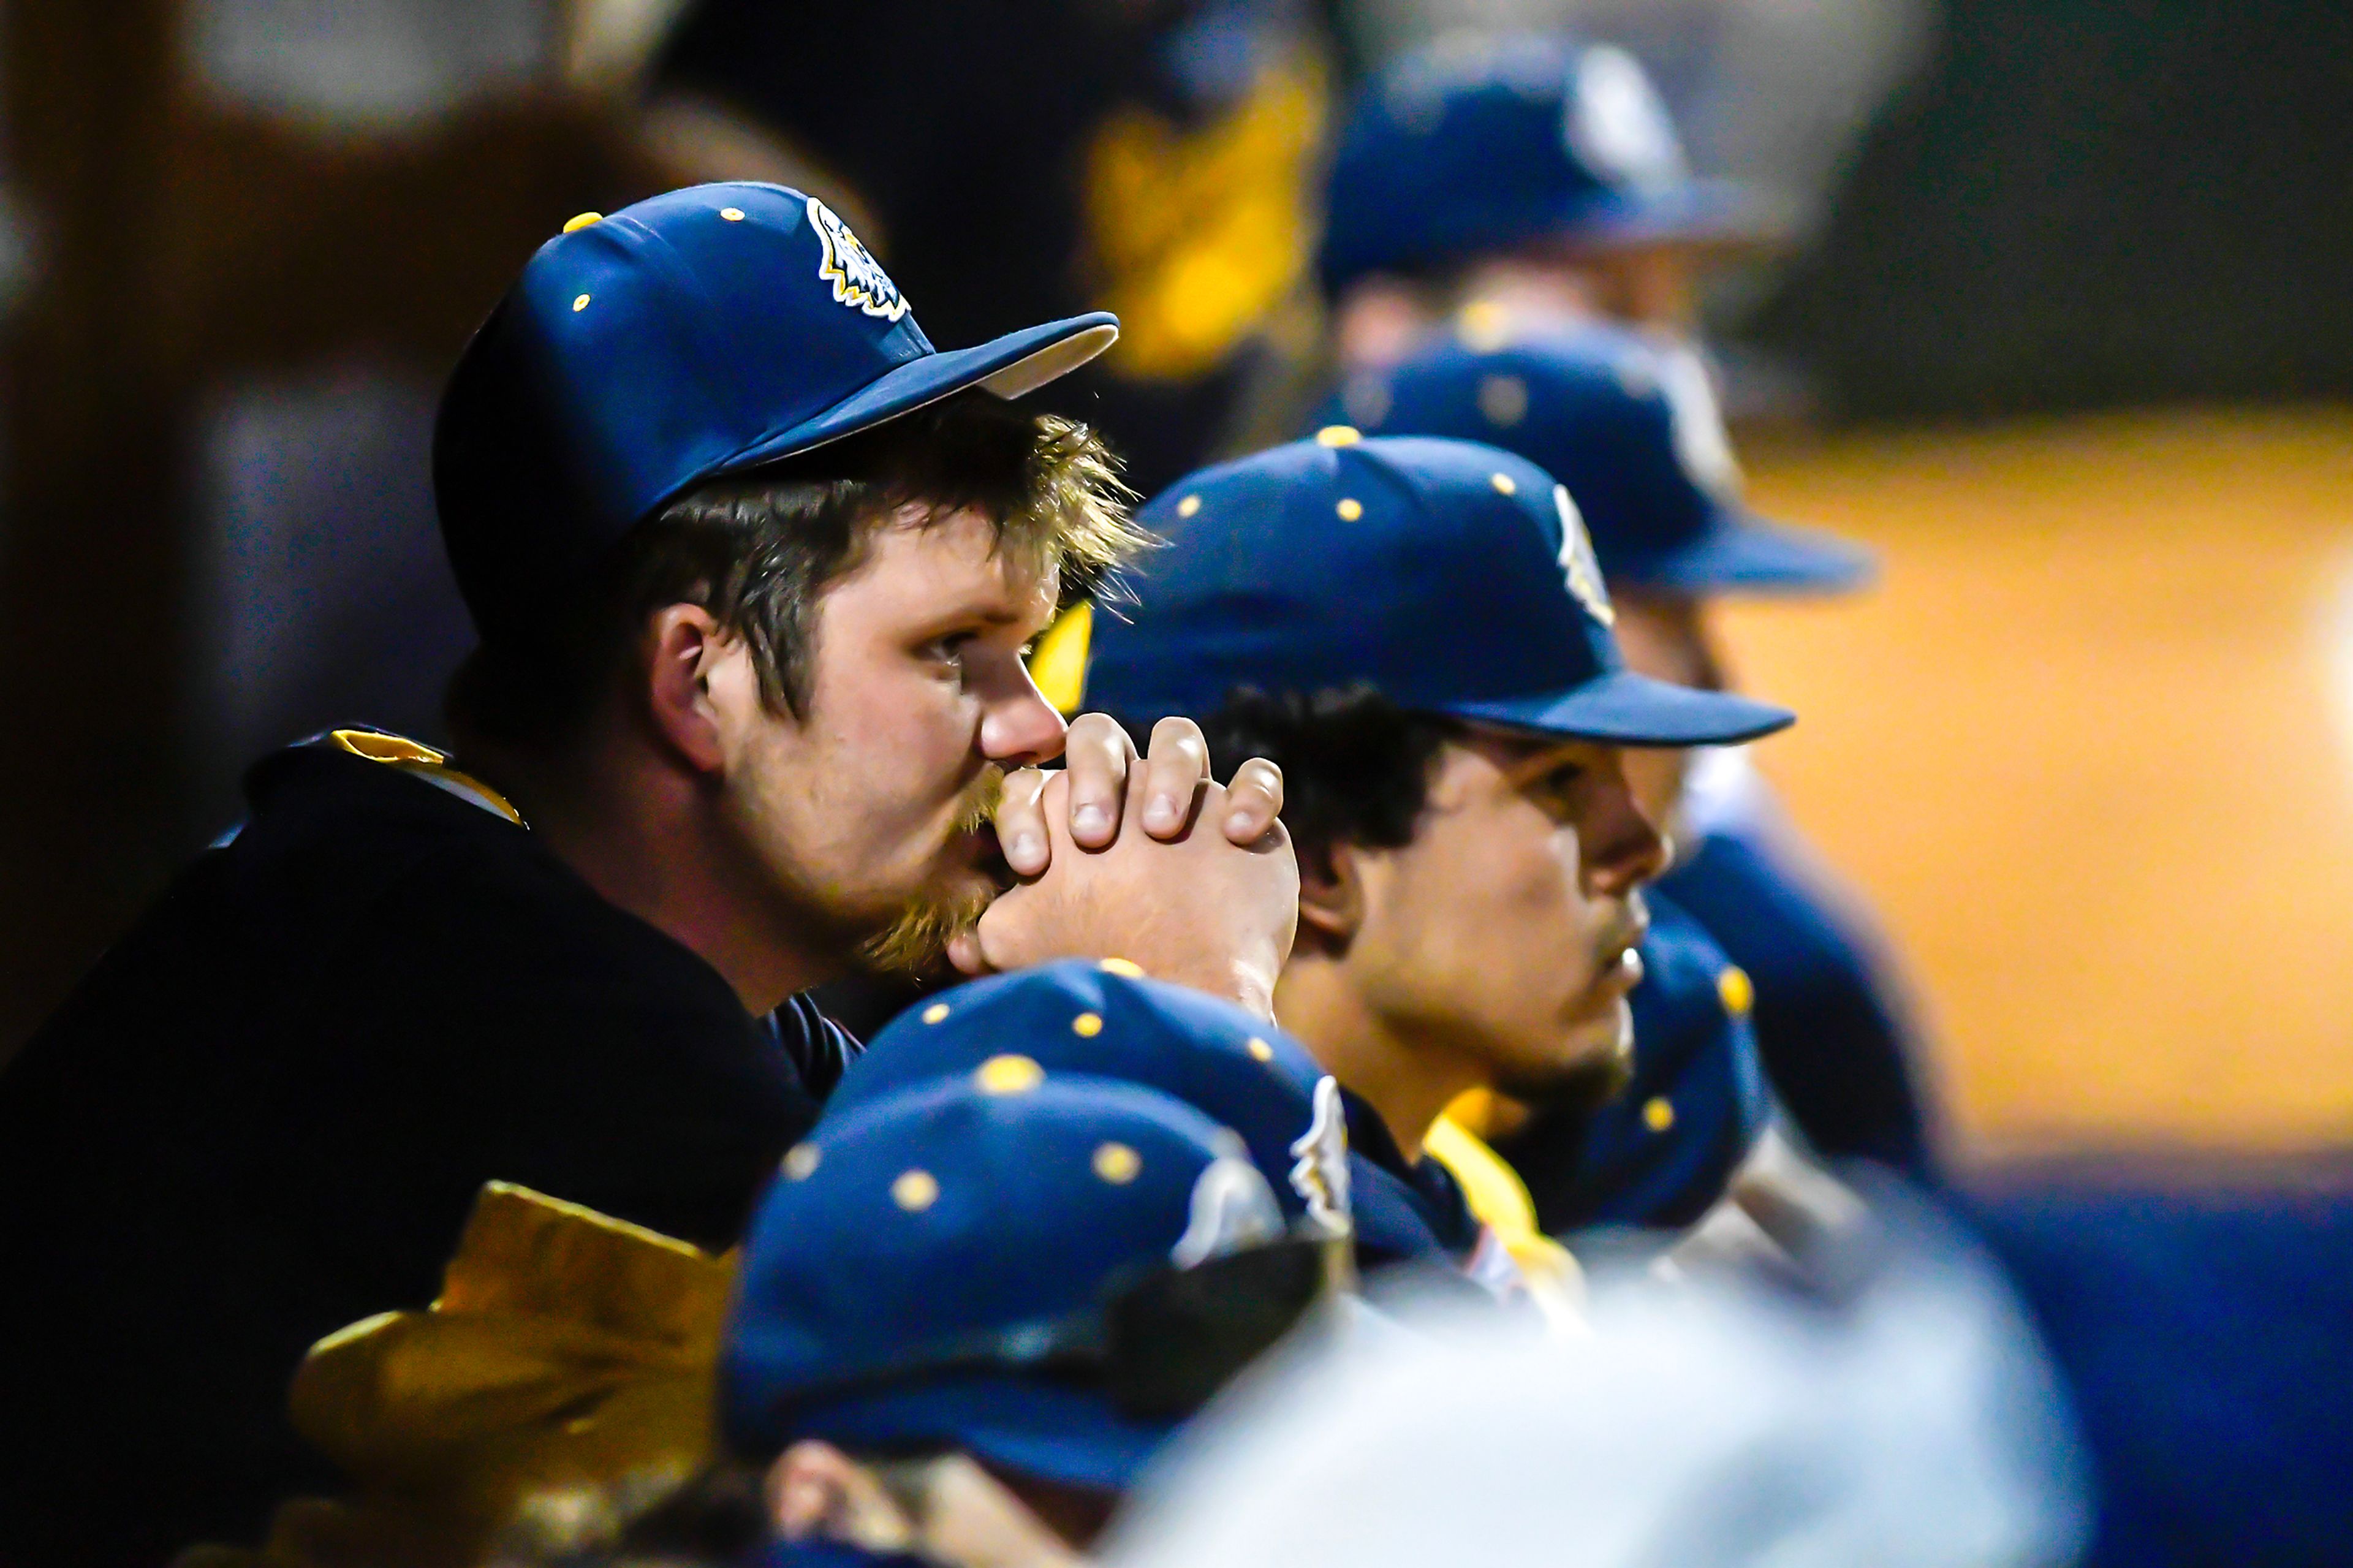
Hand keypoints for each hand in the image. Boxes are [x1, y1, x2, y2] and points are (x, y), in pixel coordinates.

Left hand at [949, 763, 1297, 1018]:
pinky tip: (1238, 833)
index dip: (1024, 812)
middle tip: (1094, 835)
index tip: (1030, 866)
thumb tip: (956, 945)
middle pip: (1101, 737)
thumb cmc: (1104, 977)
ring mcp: (1189, 804)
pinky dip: (1251, 795)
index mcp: (1069, 821)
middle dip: (1093, 774)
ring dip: (1167, 771)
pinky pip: (1258, 779)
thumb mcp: (1036, 957)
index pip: (1036, 781)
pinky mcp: (1247, 822)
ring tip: (1161, 829)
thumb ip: (993, 937)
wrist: (1188, 1011)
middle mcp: (1125, 800)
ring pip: (1177, 739)